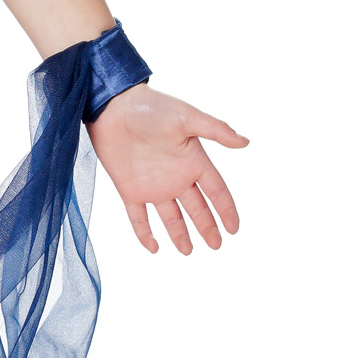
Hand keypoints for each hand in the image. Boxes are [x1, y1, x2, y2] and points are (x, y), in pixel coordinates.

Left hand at [86, 83, 247, 254]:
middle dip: (207, 227)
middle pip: (196, 208)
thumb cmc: (150, 106)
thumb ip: (215, 130)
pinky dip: (144, 232)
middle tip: (216, 244)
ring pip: (170, 216)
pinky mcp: (129, 188)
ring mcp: (153, 184)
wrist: (111, 106)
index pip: (216, 191)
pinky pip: (138, 217)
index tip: (234, 229)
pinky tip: (153, 247)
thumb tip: (245, 142)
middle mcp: (175, 176)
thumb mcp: (187, 117)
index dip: (226, 209)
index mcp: (193, 160)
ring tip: (188, 251)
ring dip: (180, 234)